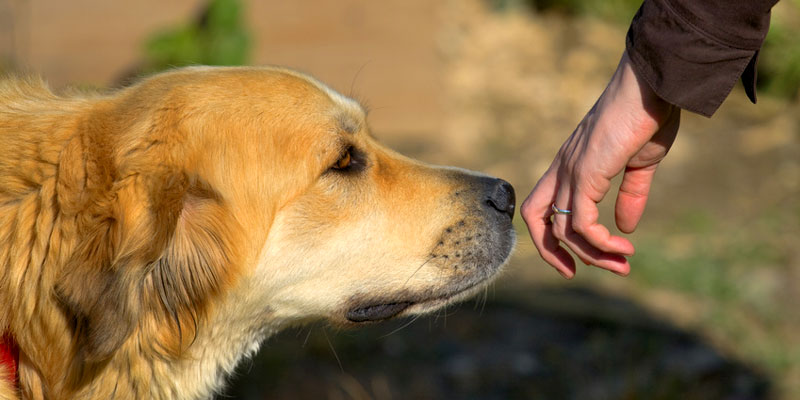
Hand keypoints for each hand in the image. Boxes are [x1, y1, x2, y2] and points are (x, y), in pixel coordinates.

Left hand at [521, 51, 679, 277]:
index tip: (576, 259)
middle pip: (535, 220)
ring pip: (562, 229)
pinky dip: (599, 243)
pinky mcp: (586, 173)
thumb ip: (630, 195)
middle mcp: (562, 169)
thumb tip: (626, 228)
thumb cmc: (648, 116)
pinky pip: (581, 223)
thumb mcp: (640, 164)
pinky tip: (623, 247)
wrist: (654, 86)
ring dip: (592, 255)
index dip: (550, 236)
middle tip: (576, 274)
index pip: (541, 206)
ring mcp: (571, 170)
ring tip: (623, 264)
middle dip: (550, 253)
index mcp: (570, 164)